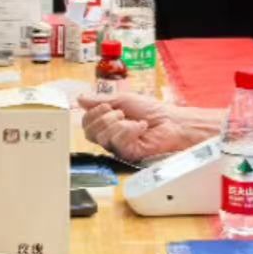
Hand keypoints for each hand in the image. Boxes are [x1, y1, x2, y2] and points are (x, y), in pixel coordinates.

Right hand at [78, 92, 205, 160]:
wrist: (171, 121)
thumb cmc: (151, 110)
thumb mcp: (123, 100)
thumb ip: (100, 101)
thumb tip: (80, 99)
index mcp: (107, 124)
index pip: (86, 123)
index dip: (93, 113)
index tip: (107, 105)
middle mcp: (109, 138)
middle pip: (89, 132)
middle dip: (104, 117)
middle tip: (122, 113)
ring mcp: (118, 147)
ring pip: (102, 136)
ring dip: (119, 123)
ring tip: (134, 120)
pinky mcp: (128, 154)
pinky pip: (118, 141)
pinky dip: (130, 129)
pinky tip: (141, 127)